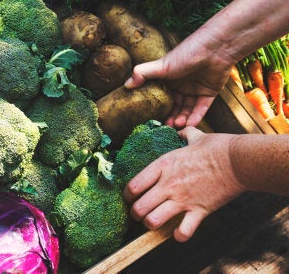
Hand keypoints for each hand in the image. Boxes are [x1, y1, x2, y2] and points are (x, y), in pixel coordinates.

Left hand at [123, 127, 245, 241]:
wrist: (238, 161)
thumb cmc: (216, 147)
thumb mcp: (194, 136)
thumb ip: (184, 134)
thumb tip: (182, 131)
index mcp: (163, 165)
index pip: (133, 186)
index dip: (127, 195)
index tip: (129, 197)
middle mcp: (168, 184)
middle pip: (138, 207)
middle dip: (135, 213)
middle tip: (138, 213)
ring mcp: (183, 199)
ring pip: (153, 221)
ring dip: (151, 224)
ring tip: (154, 222)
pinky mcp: (199, 211)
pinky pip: (183, 231)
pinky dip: (179, 235)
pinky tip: (177, 232)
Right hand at [124, 43, 233, 127]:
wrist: (214, 49)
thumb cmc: (186, 54)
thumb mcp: (161, 65)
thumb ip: (142, 73)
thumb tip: (126, 85)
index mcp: (168, 77)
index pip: (161, 96)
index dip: (158, 108)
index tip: (153, 119)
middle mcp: (181, 84)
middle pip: (174, 105)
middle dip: (170, 117)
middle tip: (166, 128)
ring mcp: (195, 88)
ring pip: (187, 108)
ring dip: (182, 118)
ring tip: (178, 126)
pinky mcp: (210, 92)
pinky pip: (202, 107)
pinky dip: (196, 116)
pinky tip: (190, 124)